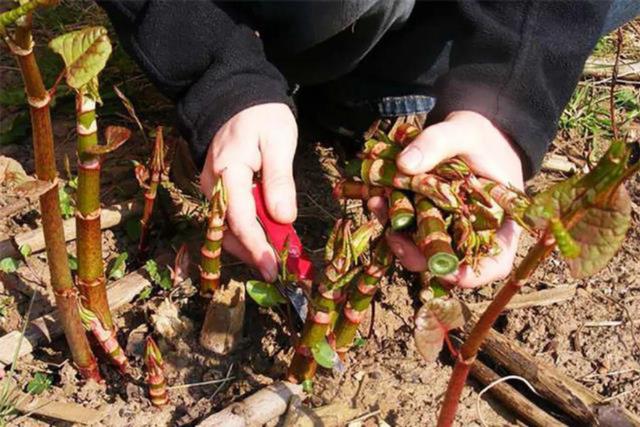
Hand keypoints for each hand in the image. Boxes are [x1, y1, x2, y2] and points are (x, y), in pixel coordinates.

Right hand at [200, 103, 297, 281]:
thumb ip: (279, 180)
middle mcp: (213, 186)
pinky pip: (230, 219)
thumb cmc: (262, 116)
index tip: (274, 269)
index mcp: (227, 172)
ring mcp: (214, 190)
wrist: (238, 98)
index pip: (240, 219)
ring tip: (277, 260)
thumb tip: (283, 218)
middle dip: (252, 254)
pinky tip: (268, 241)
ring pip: (227, 229)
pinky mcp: (220, 192)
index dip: (257, 247)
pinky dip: (248, 234)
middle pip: (228, 231)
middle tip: (279, 272)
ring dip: (250, 247)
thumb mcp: (279, 141)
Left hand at [369, 111, 523, 287]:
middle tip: (394, 238)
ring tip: (377, 205)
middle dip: (417, 255)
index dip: (473, 276)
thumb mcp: (464, 131)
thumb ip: (438, 143)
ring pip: (421, 247)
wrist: (468, 129)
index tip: (447, 273)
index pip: (495, 263)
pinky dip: (390, 216)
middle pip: (449, 261)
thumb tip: (404, 164)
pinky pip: (406, 227)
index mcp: (500, 222)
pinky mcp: (423, 218)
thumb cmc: (480, 136)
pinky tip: (376, 198)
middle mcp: (472, 233)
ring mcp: (445, 228)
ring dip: (398, 236)